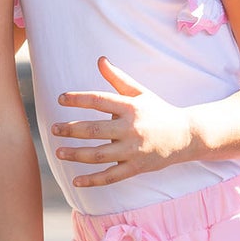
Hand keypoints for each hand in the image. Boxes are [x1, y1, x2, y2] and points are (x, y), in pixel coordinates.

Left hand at [51, 57, 193, 186]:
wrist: (186, 136)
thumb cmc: (158, 112)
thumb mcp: (140, 93)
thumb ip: (118, 78)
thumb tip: (100, 60)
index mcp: (131, 107)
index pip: (99, 100)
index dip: (78, 99)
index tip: (61, 99)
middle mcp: (131, 129)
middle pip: (95, 130)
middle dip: (71, 130)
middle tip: (53, 129)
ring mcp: (134, 150)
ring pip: (99, 155)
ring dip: (76, 154)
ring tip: (59, 152)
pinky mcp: (136, 168)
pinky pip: (111, 176)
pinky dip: (93, 180)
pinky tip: (76, 181)